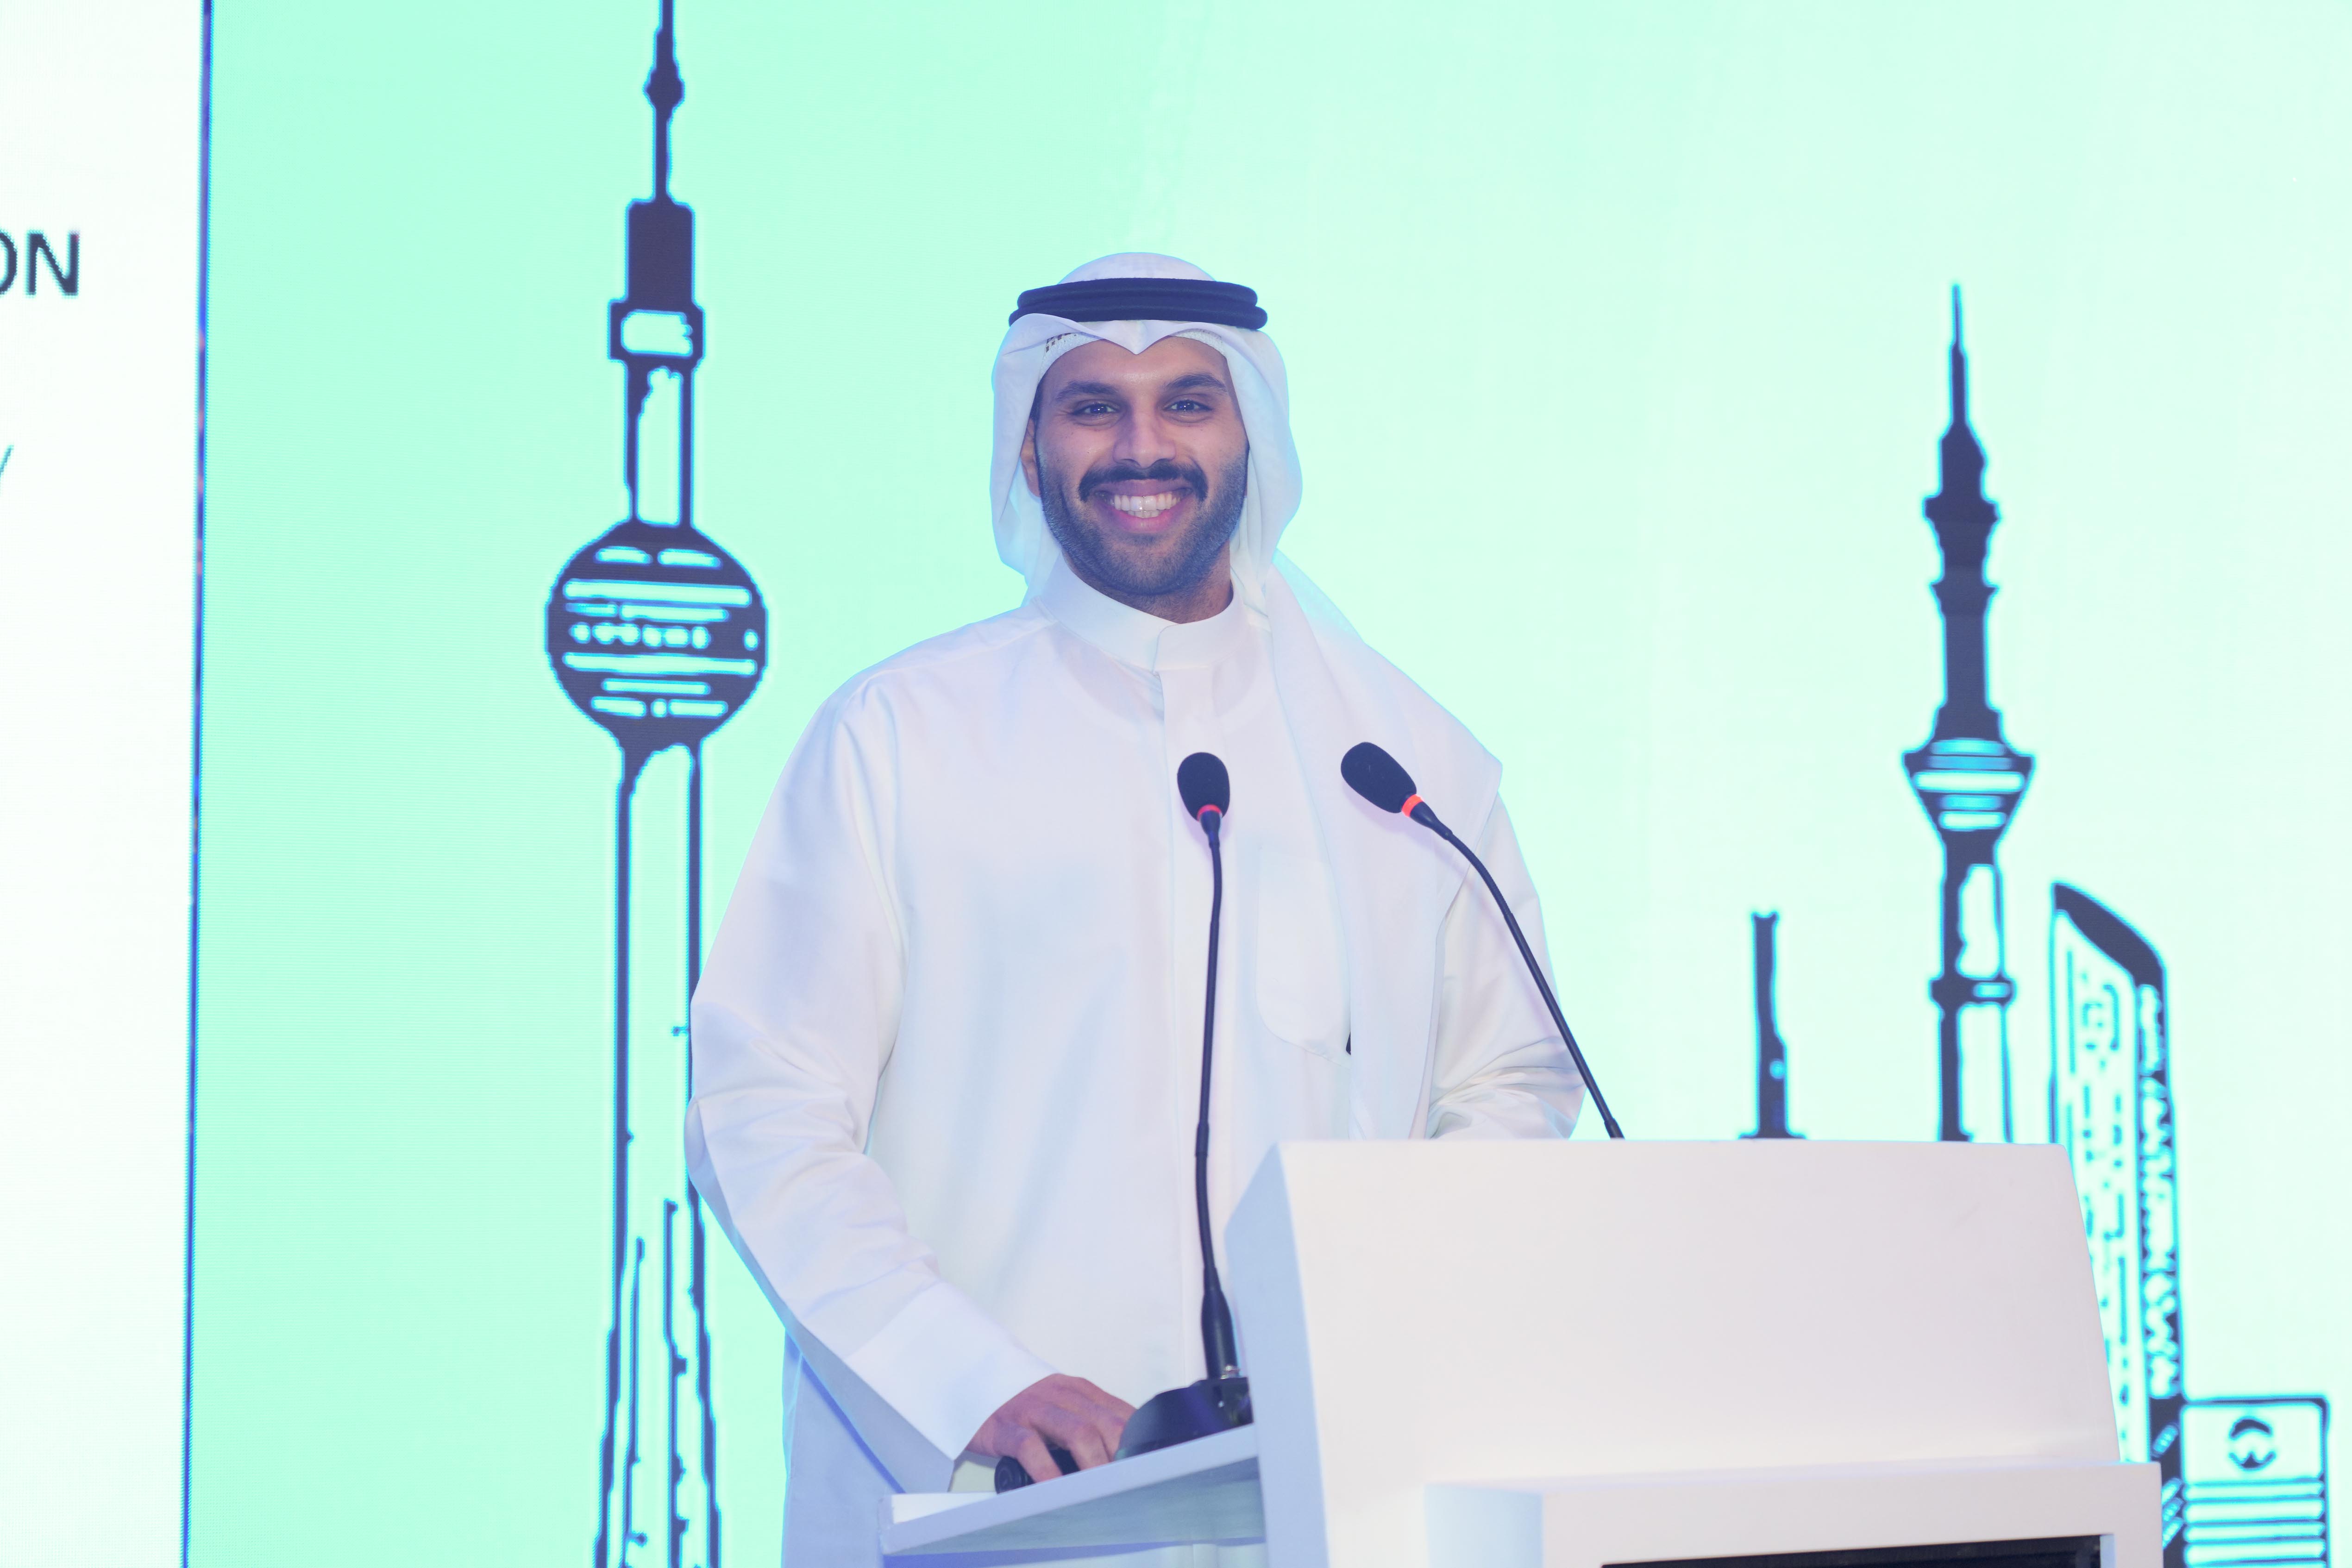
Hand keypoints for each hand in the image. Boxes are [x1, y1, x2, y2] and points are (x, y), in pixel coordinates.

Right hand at [967, 1374, 1135, 1481]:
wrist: (971, 1382)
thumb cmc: (1024, 1404)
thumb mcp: (1062, 1406)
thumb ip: (1091, 1422)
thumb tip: (1124, 1454)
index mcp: (1081, 1392)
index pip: (1123, 1414)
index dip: (1139, 1444)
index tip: (1148, 1470)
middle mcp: (1062, 1397)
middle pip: (1107, 1424)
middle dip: (1124, 1457)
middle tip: (1131, 1486)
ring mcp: (1034, 1409)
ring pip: (1078, 1431)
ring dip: (1095, 1463)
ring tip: (1103, 1491)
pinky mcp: (1006, 1427)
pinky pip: (1031, 1447)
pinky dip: (1047, 1470)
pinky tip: (1055, 1489)